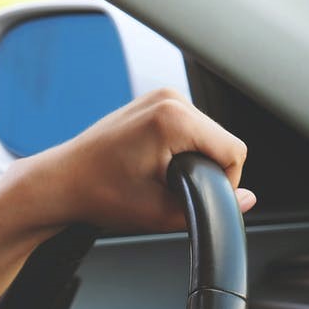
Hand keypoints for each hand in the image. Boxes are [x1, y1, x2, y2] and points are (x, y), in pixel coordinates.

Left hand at [20, 88, 255, 233]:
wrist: (61, 183)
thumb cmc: (98, 194)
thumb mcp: (159, 212)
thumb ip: (210, 208)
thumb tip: (246, 200)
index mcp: (174, 118)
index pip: (234, 150)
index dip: (226, 183)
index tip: (199, 199)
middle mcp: (169, 99)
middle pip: (221, 140)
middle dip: (206, 170)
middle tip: (171, 191)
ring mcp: (160, 96)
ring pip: (205, 134)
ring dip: (193, 159)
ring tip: (157, 179)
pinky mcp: (152, 103)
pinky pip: (187, 127)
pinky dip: (179, 149)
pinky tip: (153, 165)